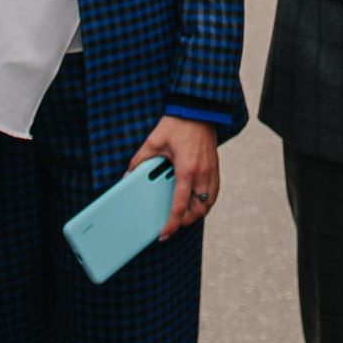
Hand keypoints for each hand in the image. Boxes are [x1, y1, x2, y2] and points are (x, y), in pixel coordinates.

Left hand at [130, 116, 221, 240]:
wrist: (198, 108)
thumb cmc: (178, 123)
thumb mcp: (153, 141)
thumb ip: (139, 161)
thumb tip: (128, 175)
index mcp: (186, 169)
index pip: (180, 205)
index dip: (172, 224)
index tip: (164, 233)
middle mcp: (202, 173)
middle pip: (198, 210)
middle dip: (185, 221)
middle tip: (172, 223)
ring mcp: (211, 171)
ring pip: (208, 203)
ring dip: (197, 212)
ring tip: (184, 214)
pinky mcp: (215, 166)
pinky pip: (214, 192)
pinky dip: (206, 202)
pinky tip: (196, 201)